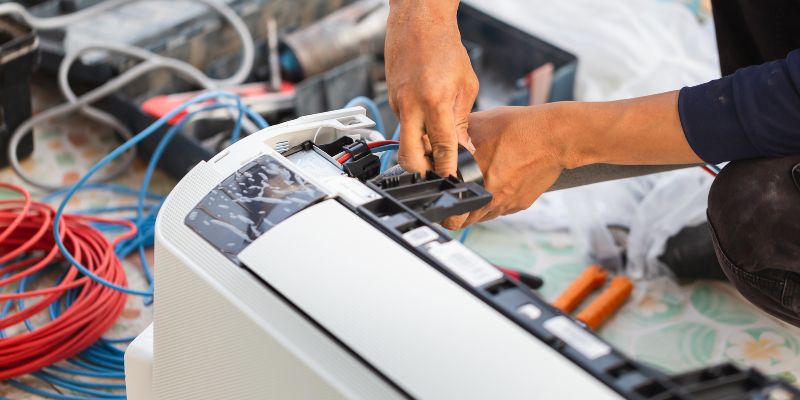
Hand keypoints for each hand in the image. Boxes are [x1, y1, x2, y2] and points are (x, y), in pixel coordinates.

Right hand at [385, 0, 477, 176]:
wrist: (417, 22)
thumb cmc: (444, 47)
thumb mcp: (466, 85)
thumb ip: (462, 120)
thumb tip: (464, 148)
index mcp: (434, 101)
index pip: (441, 147)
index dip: (447, 168)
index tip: (453, 181)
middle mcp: (411, 106)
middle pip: (409, 156)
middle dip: (421, 172)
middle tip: (436, 176)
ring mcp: (397, 104)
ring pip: (405, 142)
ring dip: (419, 150)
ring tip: (436, 149)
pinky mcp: (391, 101)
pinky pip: (403, 126)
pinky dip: (415, 131)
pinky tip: (427, 124)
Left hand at [444, 91, 701, 228]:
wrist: (556, 136)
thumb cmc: (519, 129)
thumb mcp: (477, 127)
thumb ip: (452, 139)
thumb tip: (431, 142)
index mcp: (478, 186)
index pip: (453, 216)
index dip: (443, 211)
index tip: (439, 203)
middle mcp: (493, 201)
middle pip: (466, 220)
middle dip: (457, 209)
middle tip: (453, 194)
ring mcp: (509, 204)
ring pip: (484, 214)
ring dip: (476, 204)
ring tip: (475, 184)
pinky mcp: (522, 203)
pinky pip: (501, 207)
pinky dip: (494, 198)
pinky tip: (496, 179)